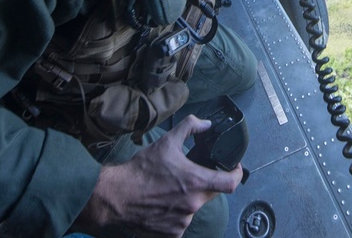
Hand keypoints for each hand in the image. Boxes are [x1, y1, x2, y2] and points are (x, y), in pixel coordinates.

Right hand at [75, 115, 242, 237]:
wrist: (115, 198)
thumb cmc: (141, 171)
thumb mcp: (166, 142)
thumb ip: (190, 128)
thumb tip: (206, 124)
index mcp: (196, 182)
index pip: (231, 183)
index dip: (236, 174)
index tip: (234, 169)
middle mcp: (193, 205)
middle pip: (211, 194)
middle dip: (205, 183)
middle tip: (191, 176)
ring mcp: (182, 222)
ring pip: (194, 208)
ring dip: (188, 199)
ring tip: (169, 190)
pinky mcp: (171, 234)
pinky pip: (180, 223)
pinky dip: (175, 214)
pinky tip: (161, 205)